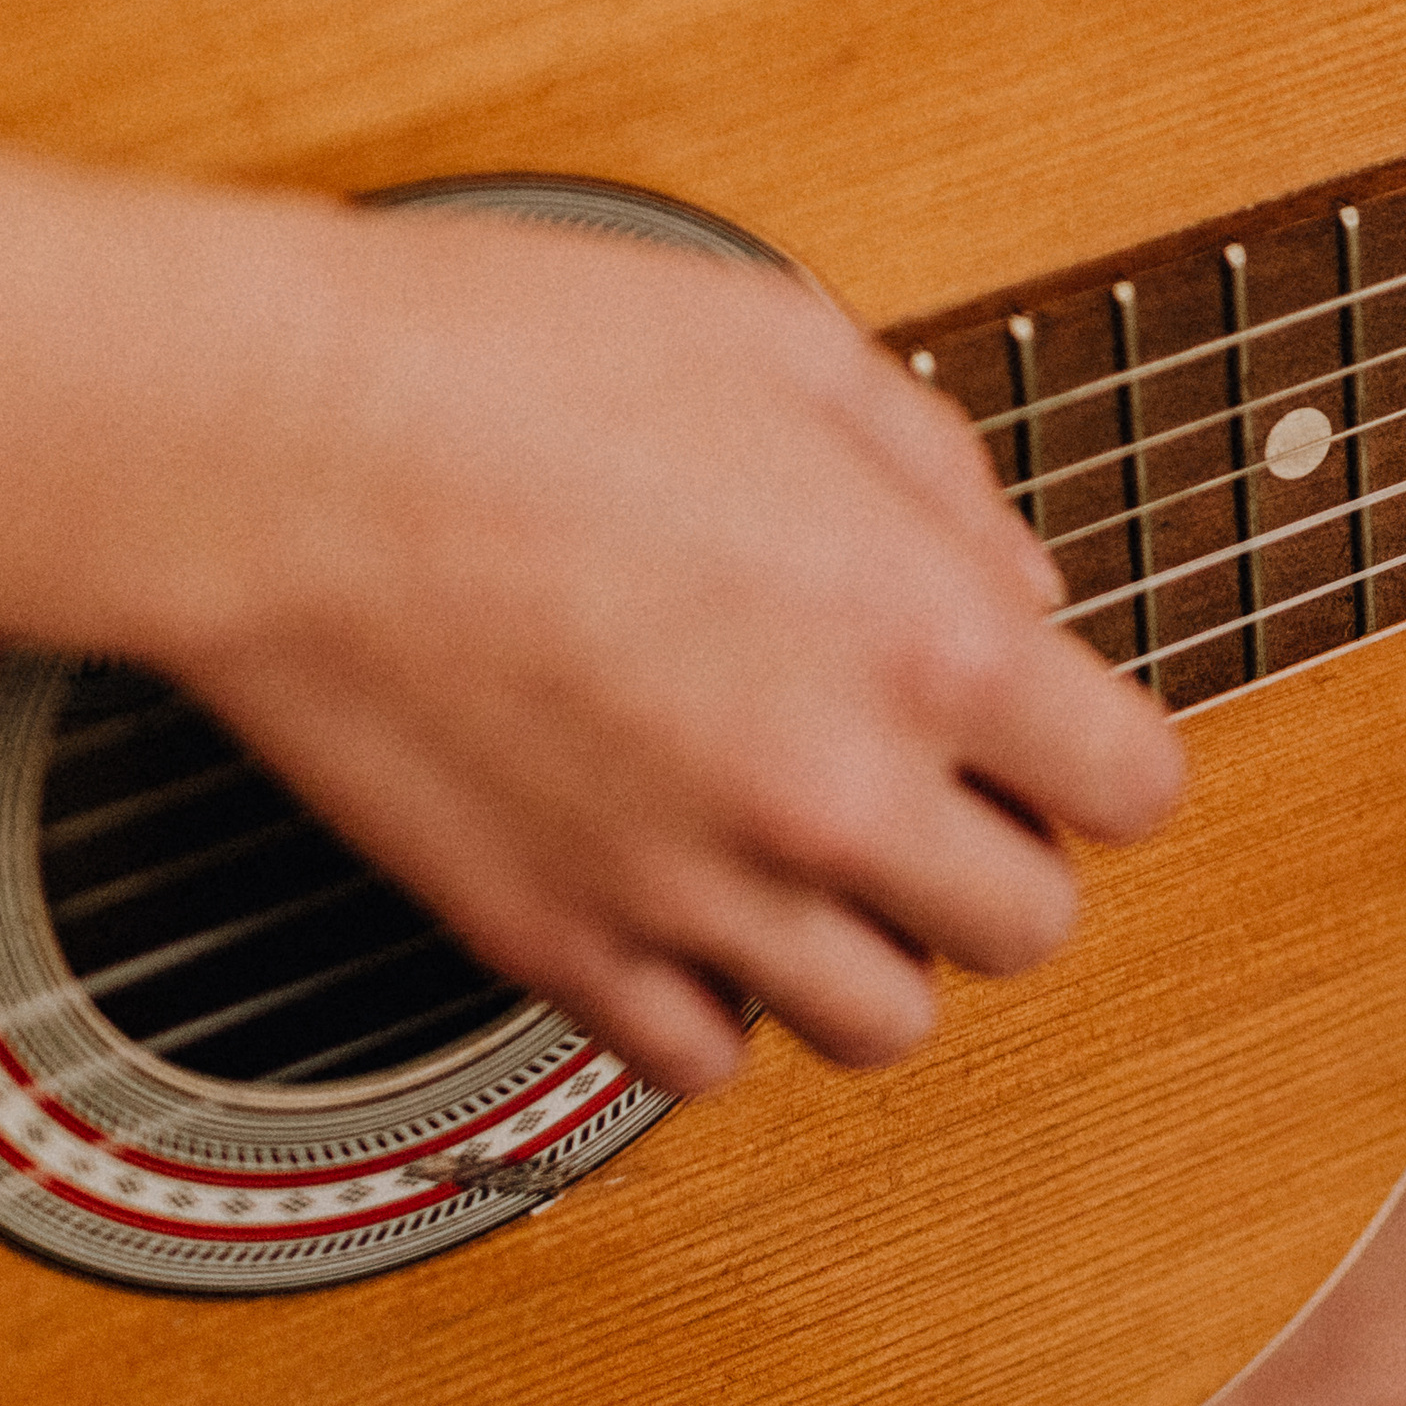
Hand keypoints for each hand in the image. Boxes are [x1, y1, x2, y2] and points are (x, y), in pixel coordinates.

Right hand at [140, 202, 1183, 1091]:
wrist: (273, 449)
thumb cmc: (503, 363)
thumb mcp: (784, 343)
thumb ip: (938, 475)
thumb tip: (1019, 585)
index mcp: (922, 638)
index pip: (1132, 792)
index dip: (1095, 754)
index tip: (1042, 727)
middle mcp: (831, 796)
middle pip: (1028, 928)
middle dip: (996, 852)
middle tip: (921, 777)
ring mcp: (691, 893)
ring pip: (880, 1023)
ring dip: (868, 944)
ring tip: (800, 848)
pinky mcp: (555, 949)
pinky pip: (701, 1062)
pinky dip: (713, 1003)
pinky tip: (681, 899)